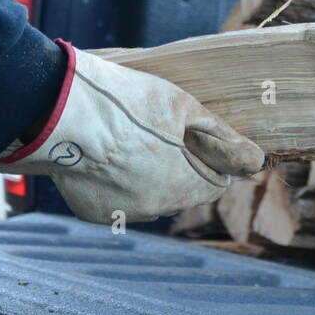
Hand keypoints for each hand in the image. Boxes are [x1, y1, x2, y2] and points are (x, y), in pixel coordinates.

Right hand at [0, 43, 264, 223]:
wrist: (58, 111)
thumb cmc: (126, 102)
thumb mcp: (184, 108)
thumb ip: (223, 138)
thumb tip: (256, 161)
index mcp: (186, 185)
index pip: (216, 183)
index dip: (208, 158)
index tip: (192, 138)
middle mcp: (157, 208)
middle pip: (184, 193)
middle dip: (180, 169)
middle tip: (158, 136)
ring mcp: (123, 212)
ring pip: (152, 199)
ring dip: (150, 179)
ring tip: (130, 144)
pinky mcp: (94, 211)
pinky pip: (118, 201)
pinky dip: (117, 185)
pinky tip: (106, 158)